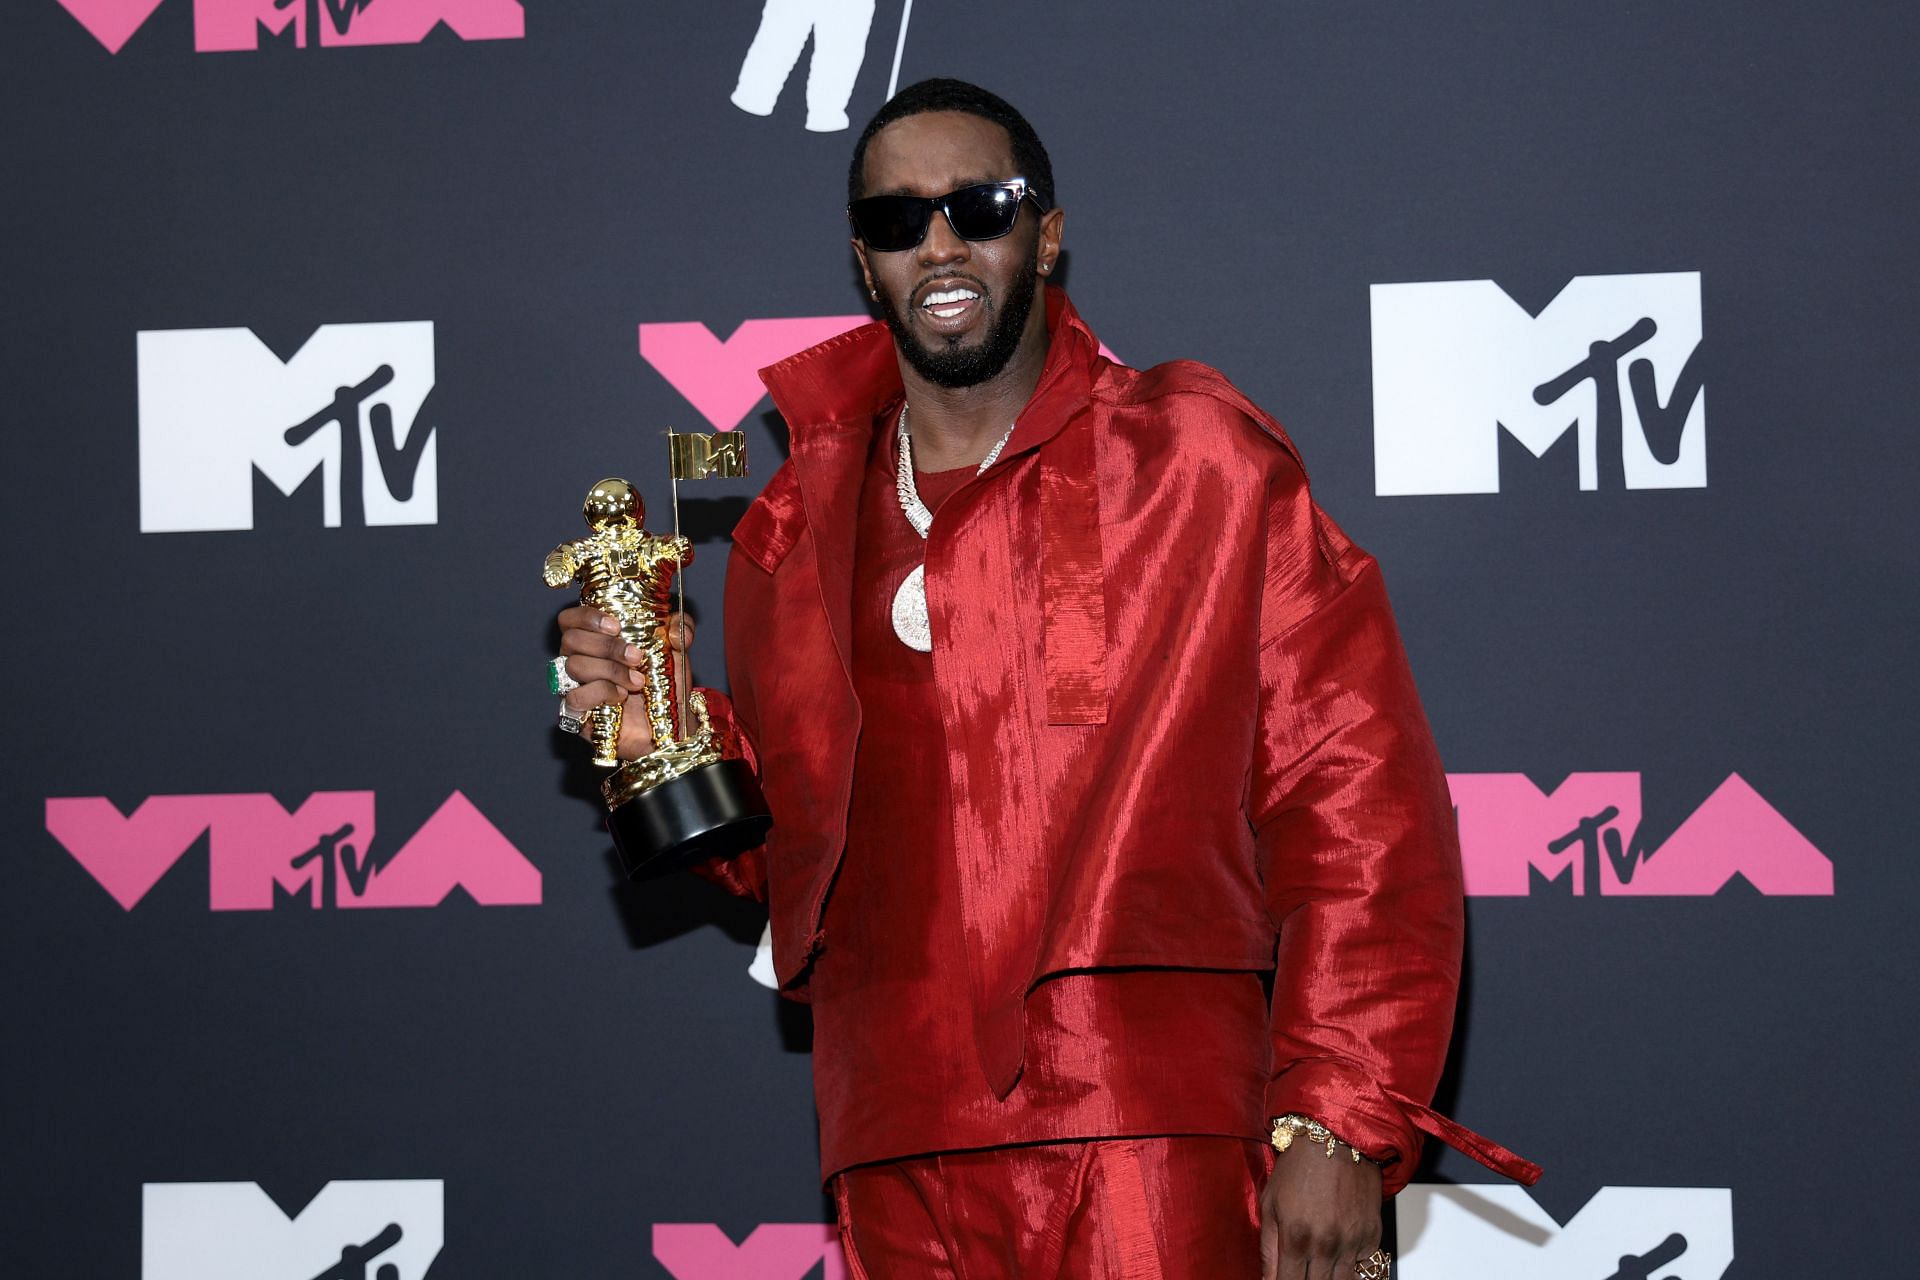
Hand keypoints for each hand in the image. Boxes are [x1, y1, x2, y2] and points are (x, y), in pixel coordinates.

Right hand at [555, 606, 694, 758]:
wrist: (670, 725)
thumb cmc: (665, 685)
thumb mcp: (677, 650)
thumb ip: (680, 627)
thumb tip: (675, 626)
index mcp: (595, 638)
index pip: (570, 618)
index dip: (587, 617)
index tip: (616, 626)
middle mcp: (579, 659)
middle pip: (571, 639)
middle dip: (607, 646)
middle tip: (636, 656)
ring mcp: (574, 685)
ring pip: (574, 665)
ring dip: (611, 670)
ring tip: (638, 681)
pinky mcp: (575, 712)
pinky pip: (575, 696)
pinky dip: (601, 692)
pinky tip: (621, 696)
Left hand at [1258, 1143, 1382, 1279]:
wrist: (1337, 1139)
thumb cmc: (1299, 1167)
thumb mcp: (1270, 1203)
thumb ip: (1268, 1247)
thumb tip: (1267, 1279)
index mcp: (1296, 1237)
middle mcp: (1326, 1244)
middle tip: (1299, 1271)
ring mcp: (1352, 1242)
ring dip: (1327, 1278)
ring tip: (1317, 1267)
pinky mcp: (1372, 1236)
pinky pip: (1361, 1266)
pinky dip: (1349, 1265)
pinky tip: (1338, 1252)